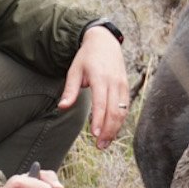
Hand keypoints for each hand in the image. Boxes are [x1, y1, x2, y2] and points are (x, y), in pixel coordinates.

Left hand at [60, 23, 130, 148]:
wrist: (104, 42)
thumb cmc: (87, 57)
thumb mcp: (74, 71)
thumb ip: (70, 90)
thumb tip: (62, 107)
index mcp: (100, 78)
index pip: (101, 103)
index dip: (99, 120)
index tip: (95, 134)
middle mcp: (114, 82)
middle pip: (115, 111)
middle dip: (108, 130)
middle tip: (100, 146)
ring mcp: (122, 85)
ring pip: (122, 111)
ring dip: (115, 129)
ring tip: (105, 143)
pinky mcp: (126, 87)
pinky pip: (125, 107)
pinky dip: (120, 121)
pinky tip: (112, 131)